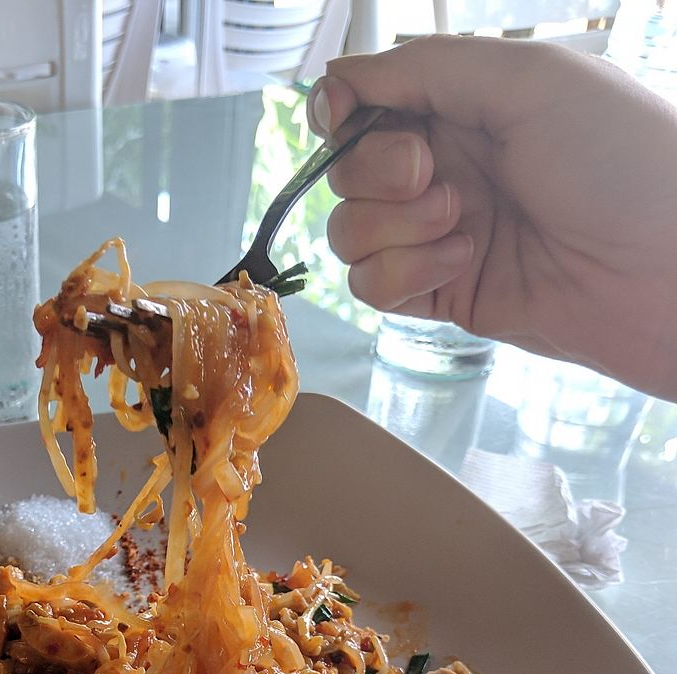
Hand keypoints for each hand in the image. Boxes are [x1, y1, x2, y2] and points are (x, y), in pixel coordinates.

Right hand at [307, 36, 676, 399]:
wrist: (664, 269)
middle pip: (346, 170)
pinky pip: (373, 288)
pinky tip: (464, 263)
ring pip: (350, 233)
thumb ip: (427, 69)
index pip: (365, 103)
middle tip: (434, 176)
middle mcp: (446, 167)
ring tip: (462, 224)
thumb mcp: (528, 80)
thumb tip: (340, 78)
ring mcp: (440, 234)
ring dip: (393, 228)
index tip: (340, 119)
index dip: (338, 111)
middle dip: (376, 173)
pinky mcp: (443, 294)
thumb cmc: (620, 161)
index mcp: (464, 104)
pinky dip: (405, 274)